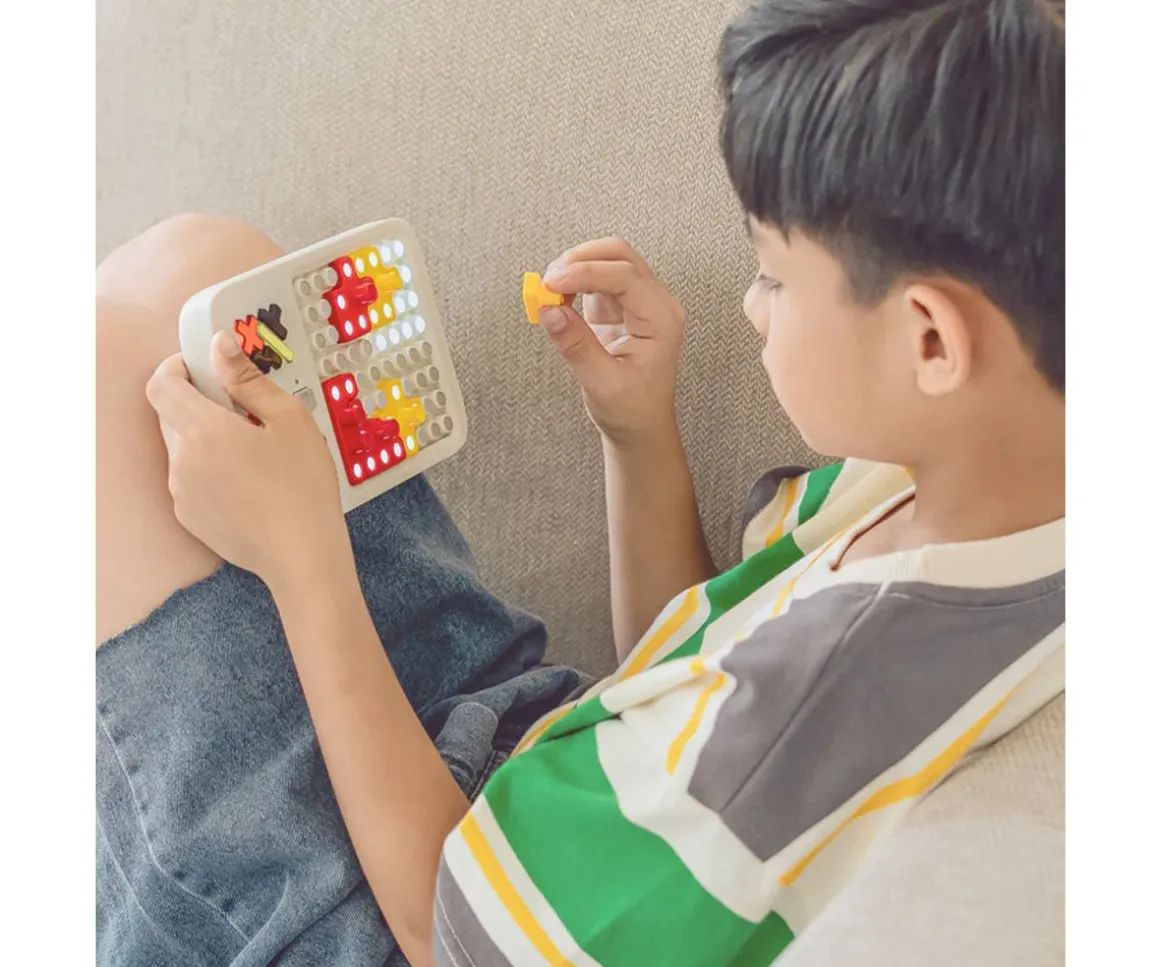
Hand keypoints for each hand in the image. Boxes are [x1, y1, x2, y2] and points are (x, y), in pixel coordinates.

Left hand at [146, 331, 347, 589]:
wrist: (302, 555)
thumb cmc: (303, 484)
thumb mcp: (290, 419)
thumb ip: (247, 379)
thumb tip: (219, 344)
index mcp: (202, 430)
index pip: (160, 386)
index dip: (174, 369)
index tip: (200, 368)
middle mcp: (180, 461)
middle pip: (170, 416)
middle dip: (196, 404)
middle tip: (241, 411)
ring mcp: (181, 493)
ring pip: (181, 450)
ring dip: (204, 440)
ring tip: (251, 454)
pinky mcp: (189, 518)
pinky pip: (189, 481)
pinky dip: (209, 472)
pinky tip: (247, 484)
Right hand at [537, 237, 685, 445]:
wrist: (640, 427)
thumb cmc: (633, 410)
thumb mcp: (602, 384)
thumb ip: (576, 345)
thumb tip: (549, 311)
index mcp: (662, 320)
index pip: (625, 276)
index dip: (585, 273)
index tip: (552, 283)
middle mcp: (655, 304)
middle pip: (619, 255)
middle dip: (580, 260)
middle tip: (548, 281)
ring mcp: (637, 302)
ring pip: (606, 261)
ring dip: (574, 268)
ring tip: (548, 292)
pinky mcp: (618, 307)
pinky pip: (595, 280)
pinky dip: (572, 283)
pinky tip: (556, 298)